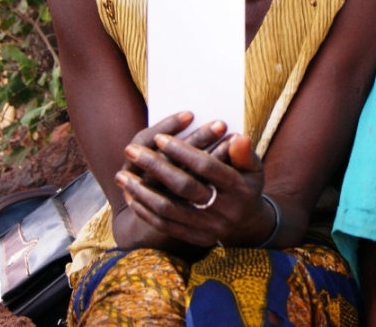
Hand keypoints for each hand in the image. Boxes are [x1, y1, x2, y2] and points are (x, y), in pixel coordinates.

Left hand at [115, 114, 270, 247]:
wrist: (247, 224)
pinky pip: (165, 225)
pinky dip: (146, 211)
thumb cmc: (246, 186)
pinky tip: (131, 196)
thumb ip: (244, 153)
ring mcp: (207, 227)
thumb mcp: (253, 168)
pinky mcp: (195, 238)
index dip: (184, 152)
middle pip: (184, 187)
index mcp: (238, 188)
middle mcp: (223, 210)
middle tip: (132, 150)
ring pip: (169, 209)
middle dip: (155, 166)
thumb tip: (238, 137)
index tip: (160, 138)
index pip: (208, 167)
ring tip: (122, 176)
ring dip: (142, 191)